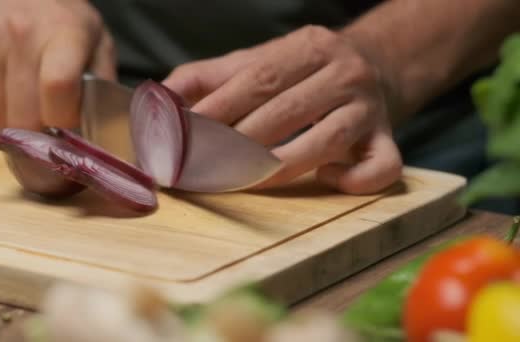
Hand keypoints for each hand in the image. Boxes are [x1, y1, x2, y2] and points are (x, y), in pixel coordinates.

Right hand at [0, 0, 114, 129]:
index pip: (58, 89)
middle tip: (45, 109)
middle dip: (39, 126)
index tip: (67, 116)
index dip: (64, 116)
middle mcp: (21, 34)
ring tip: (23, 86)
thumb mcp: (96, 39)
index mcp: (64, 33)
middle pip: (24, 115)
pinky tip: (0, 77)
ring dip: (13, 112)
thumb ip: (102, 81)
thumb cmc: (60, 16)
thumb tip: (99, 123)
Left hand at [163, 25, 401, 193]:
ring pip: (326, 140)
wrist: (373, 65)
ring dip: (280, 166)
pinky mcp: (389, 141)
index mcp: (309, 46)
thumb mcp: (256, 62)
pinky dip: (353, 180)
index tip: (182, 140)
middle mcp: (345, 72)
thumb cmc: (300, 72)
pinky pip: (380, 167)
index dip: (217, 111)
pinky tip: (326, 179)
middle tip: (200, 171)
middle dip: (238, 145)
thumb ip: (207, 77)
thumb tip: (159, 98)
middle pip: (286, 110)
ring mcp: (371, 108)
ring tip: (242, 182)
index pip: (256, 79)